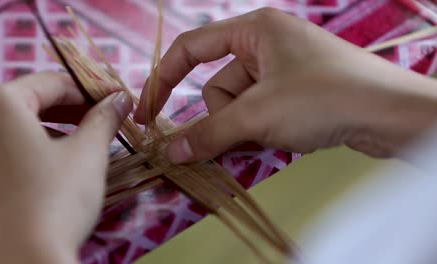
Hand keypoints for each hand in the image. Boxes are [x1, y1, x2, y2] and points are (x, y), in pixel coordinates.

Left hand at [0, 72, 131, 262]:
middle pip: (35, 101)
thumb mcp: (88, 153)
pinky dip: (39, 147)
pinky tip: (62, 163)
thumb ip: (105, 117)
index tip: (120, 100)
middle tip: (108, 120)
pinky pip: (9, 147)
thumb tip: (120, 99)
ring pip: (22, 125)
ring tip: (90, 141)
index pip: (55, 82)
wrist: (22, 262)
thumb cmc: (56, 200)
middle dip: (76, 109)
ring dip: (59, 127)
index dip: (94, 90)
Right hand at [135, 7, 436, 161]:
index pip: (190, 49)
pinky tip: (286, 138)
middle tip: (245, 134)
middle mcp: (266, 45)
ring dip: (247, 129)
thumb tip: (170, 151)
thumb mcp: (257, 114)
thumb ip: (208, 133)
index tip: (146, 114)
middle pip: (218, 88)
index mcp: (253, 29)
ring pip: (240, 108)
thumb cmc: (322, 97)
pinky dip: (263, 131)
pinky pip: (261, 114)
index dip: (162, 81)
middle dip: (226, 118)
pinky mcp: (297, 94)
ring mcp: (283, 71)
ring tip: (274, 136)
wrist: (391, 115)